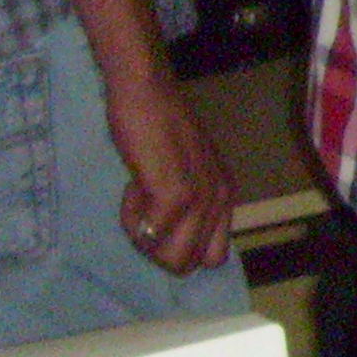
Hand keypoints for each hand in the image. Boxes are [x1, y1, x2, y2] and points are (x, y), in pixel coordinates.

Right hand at [107, 72, 233, 274]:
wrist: (146, 92)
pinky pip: (148, 233)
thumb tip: (171, 241)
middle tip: (144, 207)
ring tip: (138, 195)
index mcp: (225, 196)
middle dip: (156, 248)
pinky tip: (132, 186)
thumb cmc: (158, 128)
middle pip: (187, 264)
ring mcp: (202, 198)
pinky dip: (131, 218)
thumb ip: (188, 202)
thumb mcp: (185, 171)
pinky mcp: (177, 194)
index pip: (213, 257)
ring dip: (142, 236)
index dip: (177, 246)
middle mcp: (220, 200)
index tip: (159, 213)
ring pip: (171, 258)